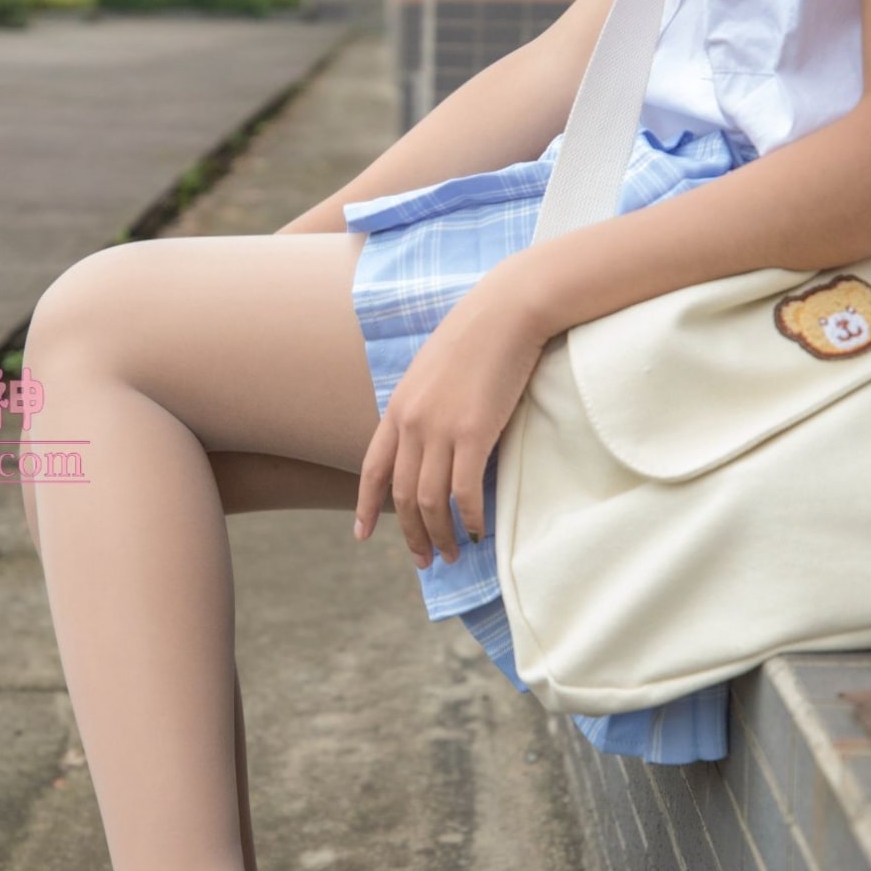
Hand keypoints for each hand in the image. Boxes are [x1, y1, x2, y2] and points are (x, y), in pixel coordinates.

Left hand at [354, 263, 547, 568]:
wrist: (507, 310)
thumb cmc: (480, 335)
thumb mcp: (436, 371)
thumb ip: (426, 405)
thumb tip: (433, 437)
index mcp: (398, 407)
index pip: (372, 468)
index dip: (366, 506)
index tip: (363, 535)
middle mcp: (412, 422)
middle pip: (401, 494)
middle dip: (411, 533)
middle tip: (424, 560)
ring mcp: (440, 429)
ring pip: (430, 500)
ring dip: (439, 534)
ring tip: (451, 554)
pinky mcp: (474, 432)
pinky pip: (464, 491)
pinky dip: (469, 518)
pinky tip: (478, 532)